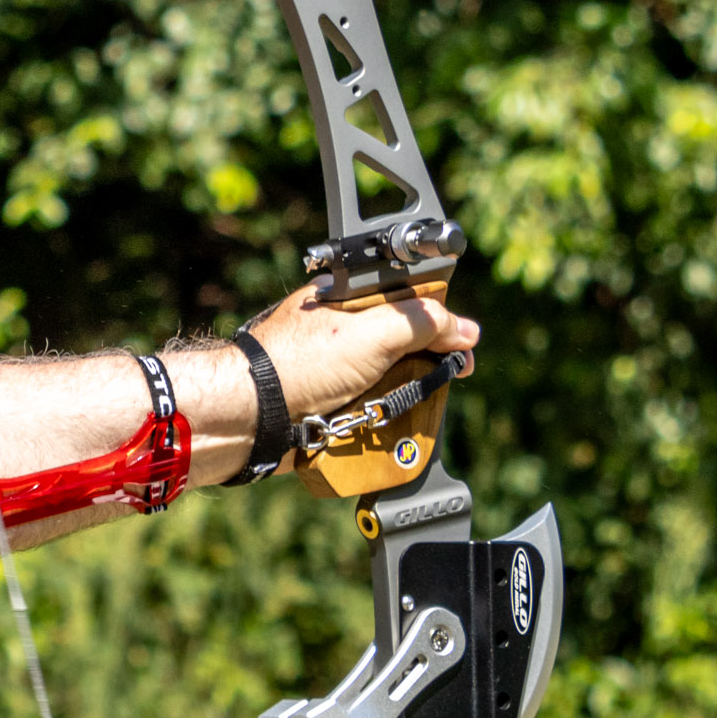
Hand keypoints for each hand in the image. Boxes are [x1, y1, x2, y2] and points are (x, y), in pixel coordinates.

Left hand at [245, 283, 478, 425]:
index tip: (462, 341)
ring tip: (410, 400)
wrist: (251, 415)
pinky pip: (371, 405)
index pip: (406, 298)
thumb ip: (421, 322)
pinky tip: (389, 420)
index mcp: (345, 298)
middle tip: (451, 374)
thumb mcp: (372, 332)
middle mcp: (340, 330)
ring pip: (391, 376)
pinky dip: (385, 414)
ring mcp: (335, 367)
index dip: (439, 318)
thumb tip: (465, 329)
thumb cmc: (299, 364)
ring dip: (408, 392)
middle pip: (404, 340)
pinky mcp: (329, 400)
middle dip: (429, 359)